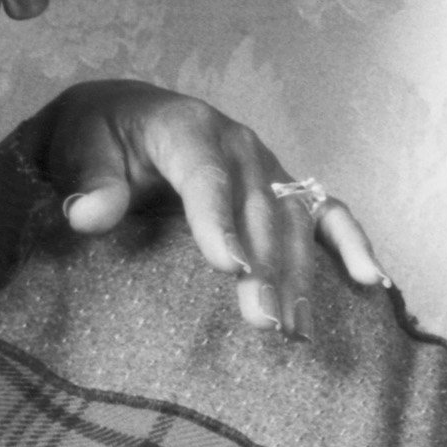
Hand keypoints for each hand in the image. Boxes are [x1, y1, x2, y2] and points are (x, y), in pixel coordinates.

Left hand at [27, 79, 386, 335]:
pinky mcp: (281, 189)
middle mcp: (239, 146)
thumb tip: (88, 215)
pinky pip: (327, 213)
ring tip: (293, 328)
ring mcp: (267, 168)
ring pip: (294, 221)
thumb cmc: (95, 137)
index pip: (207, 177)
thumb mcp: (75, 147)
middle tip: (264, 321)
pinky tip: (371, 282)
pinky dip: (351, 244)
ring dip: (300, 274)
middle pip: (259, 209)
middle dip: (266, 266)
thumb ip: (87, 181)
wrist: (118, 117)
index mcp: (188, 128)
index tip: (230, 268)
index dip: (220, 221)